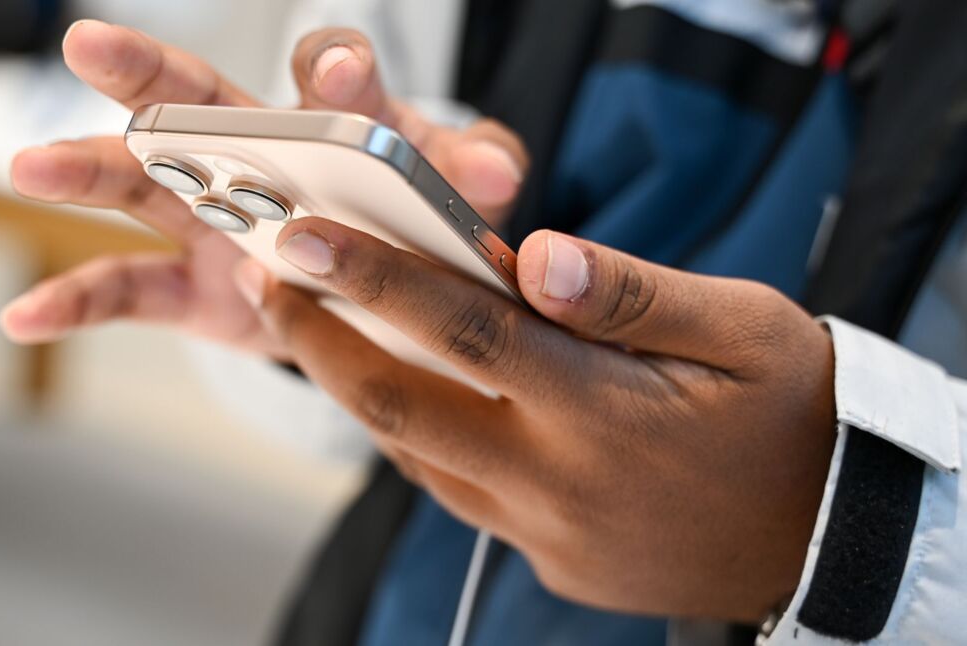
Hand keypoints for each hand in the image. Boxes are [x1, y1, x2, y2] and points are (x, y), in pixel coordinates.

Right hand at [0, 21, 527, 356]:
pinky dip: (77, 301)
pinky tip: (23, 317)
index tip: (340, 75)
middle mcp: (255, 155)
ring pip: (144, 185)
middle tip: (91, 45)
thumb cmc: (419, 223)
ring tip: (32, 166)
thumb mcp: (456, 196)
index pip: (327, 73)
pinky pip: (128, 290)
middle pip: (198, 103)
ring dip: (88, 172)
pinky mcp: (194, 289)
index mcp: (330, 120)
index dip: (333, 72)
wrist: (385, 296)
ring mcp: (213, 222)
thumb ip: (472, 174)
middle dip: (150, 75)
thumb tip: (495, 177)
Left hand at [231, 217, 837, 620]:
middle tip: (278, 285)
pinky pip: (462, 495)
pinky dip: (424, 440)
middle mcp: (561, 483)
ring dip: (363, 392)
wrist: (832, 530)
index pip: (468, 331)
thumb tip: (537, 256)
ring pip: (422, 458)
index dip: (377, 279)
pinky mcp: (551, 561)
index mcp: (607, 412)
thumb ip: (629, 294)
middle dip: (324, 344)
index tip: (306, 239)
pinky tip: (412, 396)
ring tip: (326, 329)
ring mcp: (549, 535)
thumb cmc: (793, 414)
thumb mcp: (742, 329)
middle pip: (405, 409)